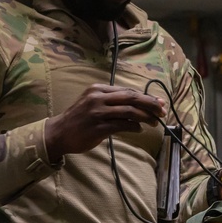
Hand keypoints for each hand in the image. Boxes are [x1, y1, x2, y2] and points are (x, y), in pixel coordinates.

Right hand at [44, 85, 166, 161]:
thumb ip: (113, 102)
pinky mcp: (98, 127)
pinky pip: (121, 125)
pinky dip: (134, 127)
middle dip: (150, 104)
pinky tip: (139, 129)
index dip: (146, 97)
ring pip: (129, 111)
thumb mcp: (93, 103)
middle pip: (131, 98)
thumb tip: (139, 106)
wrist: (59, 133)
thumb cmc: (79, 119)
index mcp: (98, 89)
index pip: (128, 91)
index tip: (159, 103)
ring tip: (154, 122)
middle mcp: (98, 98)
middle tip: (162, 111)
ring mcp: (97, 112)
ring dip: (145, 117)